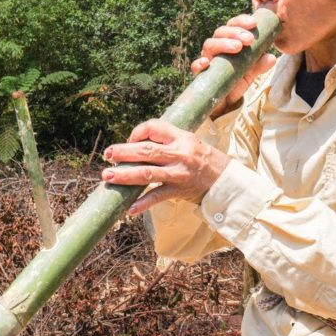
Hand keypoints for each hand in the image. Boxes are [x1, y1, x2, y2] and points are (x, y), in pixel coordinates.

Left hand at [101, 119, 229, 215]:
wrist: (227, 182)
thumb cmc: (207, 161)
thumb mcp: (191, 143)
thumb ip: (169, 141)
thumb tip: (139, 143)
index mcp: (182, 137)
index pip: (154, 127)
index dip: (138, 132)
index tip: (130, 140)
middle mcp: (180, 153)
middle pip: (146, 150)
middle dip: (123, 152)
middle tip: (108, 154)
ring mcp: (179, 173)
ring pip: (147, 173)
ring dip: (124, 175)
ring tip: (108, 176)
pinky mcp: (180, 190)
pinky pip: (157, 196)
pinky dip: (143, 203)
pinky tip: (129, 209)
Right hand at [191, 14, 276, 118]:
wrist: (225, 102)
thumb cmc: (236, 81)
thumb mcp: (251, 73)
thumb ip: (260, 65)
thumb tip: (272, 57)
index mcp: (228, 42)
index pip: (232, 25)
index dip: (241, 21)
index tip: (254, 23)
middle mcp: (216, 48)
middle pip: (220, 32)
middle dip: (235, 32)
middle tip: (249, 39)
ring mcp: (207, 59)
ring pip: (209, 44)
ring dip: (223, 43)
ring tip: (237, 47)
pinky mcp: (199, 74)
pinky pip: (195, 66)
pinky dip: (199, 63)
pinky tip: (206, 63)